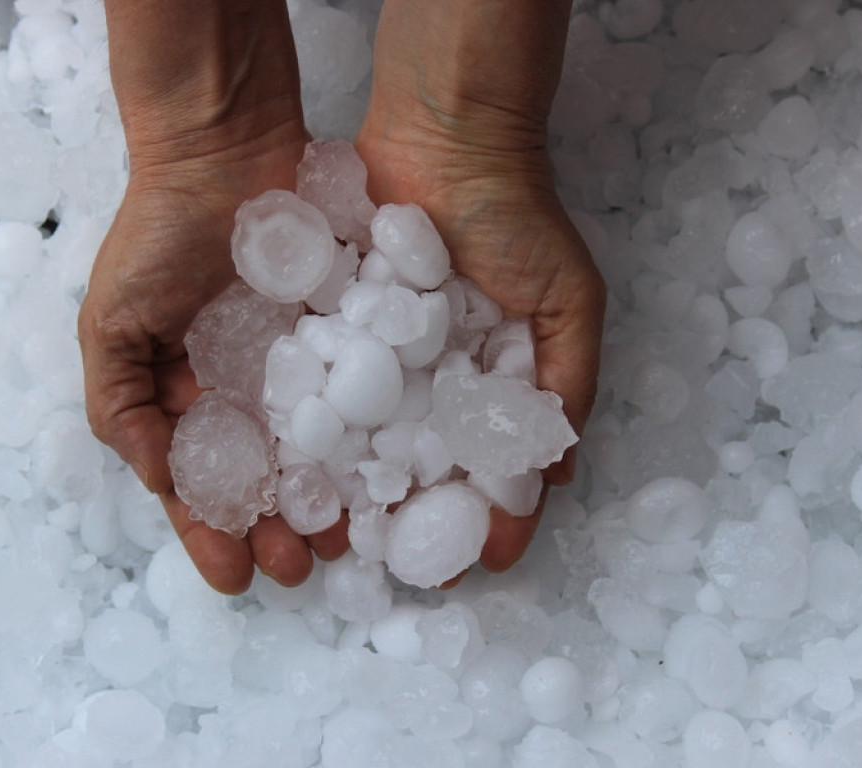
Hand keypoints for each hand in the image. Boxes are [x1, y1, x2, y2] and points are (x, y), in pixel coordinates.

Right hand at [83, 1, 348, 594]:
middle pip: (267, 484)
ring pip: (320, 456)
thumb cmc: (156, 234)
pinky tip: (384, 478)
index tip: (233, 577)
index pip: (200, 485)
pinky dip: (371, 443)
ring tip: (345, 541)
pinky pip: (363, 400)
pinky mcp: (348, 338)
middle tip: (301, 568)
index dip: (212, 534)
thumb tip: (157, 478)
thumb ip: (119, 403)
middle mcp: (247, 395)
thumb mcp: (112, 322)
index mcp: (187, 400)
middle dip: (278, 532)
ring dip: (329, 505)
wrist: (225, 151)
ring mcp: (301, 369)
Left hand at [356, 0, 605, 579]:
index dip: (490, 516)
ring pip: (360, 443)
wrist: (444, 138)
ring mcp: (376, 362)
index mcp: (490, 384)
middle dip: (407, 523)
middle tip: (393, 568)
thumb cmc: (518, 218)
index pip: (490, 467)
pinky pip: (318, 393)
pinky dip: (306, 434)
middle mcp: (430, 383)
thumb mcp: (568, 300)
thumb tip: (560, 476)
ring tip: (332, 540)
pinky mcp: (330, 334)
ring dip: (347, 496)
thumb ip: (569, 382)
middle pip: (417, 468)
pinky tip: (292, 474)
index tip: (485, 562)